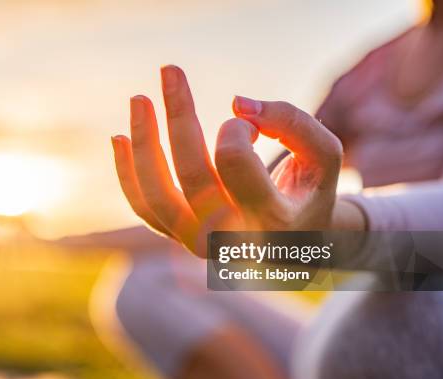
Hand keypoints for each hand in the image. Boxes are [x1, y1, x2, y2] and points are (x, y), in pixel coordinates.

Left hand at [112, 65, 344, 256]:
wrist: (294, 244)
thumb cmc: (309, 192)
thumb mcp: (322, 154)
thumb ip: (291, 121)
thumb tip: (237, 103)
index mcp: (271, 218)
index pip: (234, 162)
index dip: (235, 129)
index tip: (248, 122)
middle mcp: (231, 238)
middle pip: (190, 175)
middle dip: (178, 115)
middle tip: (169, 70)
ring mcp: (199, 244)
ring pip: (156, 196)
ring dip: (143, 143)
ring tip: (139, 100)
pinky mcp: (179, 239)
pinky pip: (145, 207)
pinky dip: (128, 173)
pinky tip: (120, 138)